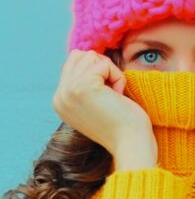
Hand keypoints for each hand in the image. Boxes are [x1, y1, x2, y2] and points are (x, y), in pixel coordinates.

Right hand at [52, 49, 157, 167]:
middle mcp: (59, 96)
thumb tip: (87, 54)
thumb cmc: (122, 123)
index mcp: (61, 101)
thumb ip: (84, 82)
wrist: (131, 143)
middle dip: (103, 68)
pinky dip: (117, 77)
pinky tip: (118, 96)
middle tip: (112, 94)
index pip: (73, 62)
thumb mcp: (95, 102)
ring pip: (91, 57)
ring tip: (114, 96)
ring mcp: (68, 91)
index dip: (98, 71)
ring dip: (111, 72)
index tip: (107, 96)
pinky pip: (104, 64)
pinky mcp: (82, 87)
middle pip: (81, 55)